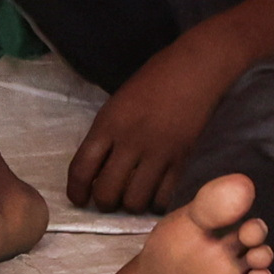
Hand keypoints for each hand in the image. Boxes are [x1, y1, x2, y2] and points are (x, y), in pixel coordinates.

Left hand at [64, 33, 233, 215]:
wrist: (197, 68)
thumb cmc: (155, 78)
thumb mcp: (119, 101)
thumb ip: (106, 133)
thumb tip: (97, 168)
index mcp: (108, 123)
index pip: (81, 168)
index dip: (76, 191)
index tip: (79, 199)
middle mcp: (130, 141)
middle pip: (106, 192)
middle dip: (104, 203)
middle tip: (109, 199)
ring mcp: (158, 152)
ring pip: (135, 201)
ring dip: (131, 204)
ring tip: (134, 196)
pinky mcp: (182, 160)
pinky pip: (164, 197)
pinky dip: (157, 202)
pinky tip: (156, 194)